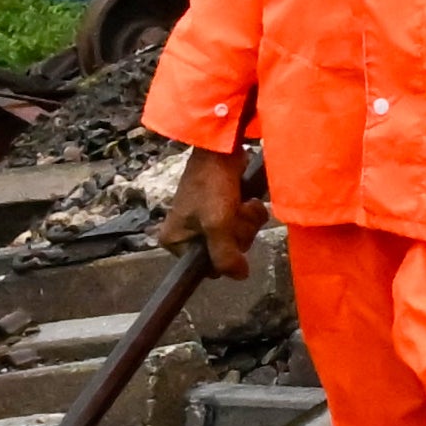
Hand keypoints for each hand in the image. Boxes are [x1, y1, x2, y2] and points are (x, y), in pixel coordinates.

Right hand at [162, 143, 257, 278]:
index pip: (205, 268)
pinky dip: (250, 212)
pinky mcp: (226, 208)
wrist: (222, 149)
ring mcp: (209, 221)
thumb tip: (240, 276)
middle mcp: (190, 233)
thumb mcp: (216, 224)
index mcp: (175, 241)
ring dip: (247, 221)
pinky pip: (245, 222)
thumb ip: (226, 256)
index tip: (224, 236)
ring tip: (241, 203)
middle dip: (238, 232)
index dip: (222, 255)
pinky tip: (247, 199)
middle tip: (233, 212)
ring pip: (240, 237)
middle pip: (226, 253)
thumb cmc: (211, 185)